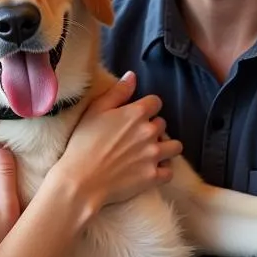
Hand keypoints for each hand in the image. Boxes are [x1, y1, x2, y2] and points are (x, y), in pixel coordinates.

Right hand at [50, 71, 182, 215]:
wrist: (82, 180)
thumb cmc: (84, 143)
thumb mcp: (96, 110)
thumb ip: (117, 91)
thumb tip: (133, 76)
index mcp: (137, 113)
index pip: (156, 102)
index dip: (147, 108)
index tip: (136, 116)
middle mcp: (150, 132)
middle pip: (162, 124)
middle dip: (152, 128)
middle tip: (136, 137)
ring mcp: (154, 155)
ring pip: (175, 146)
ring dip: (165, 147)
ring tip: (151, 152)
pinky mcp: (154, 176)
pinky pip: (169, 171)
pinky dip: (163, 170)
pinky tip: (151, 169)